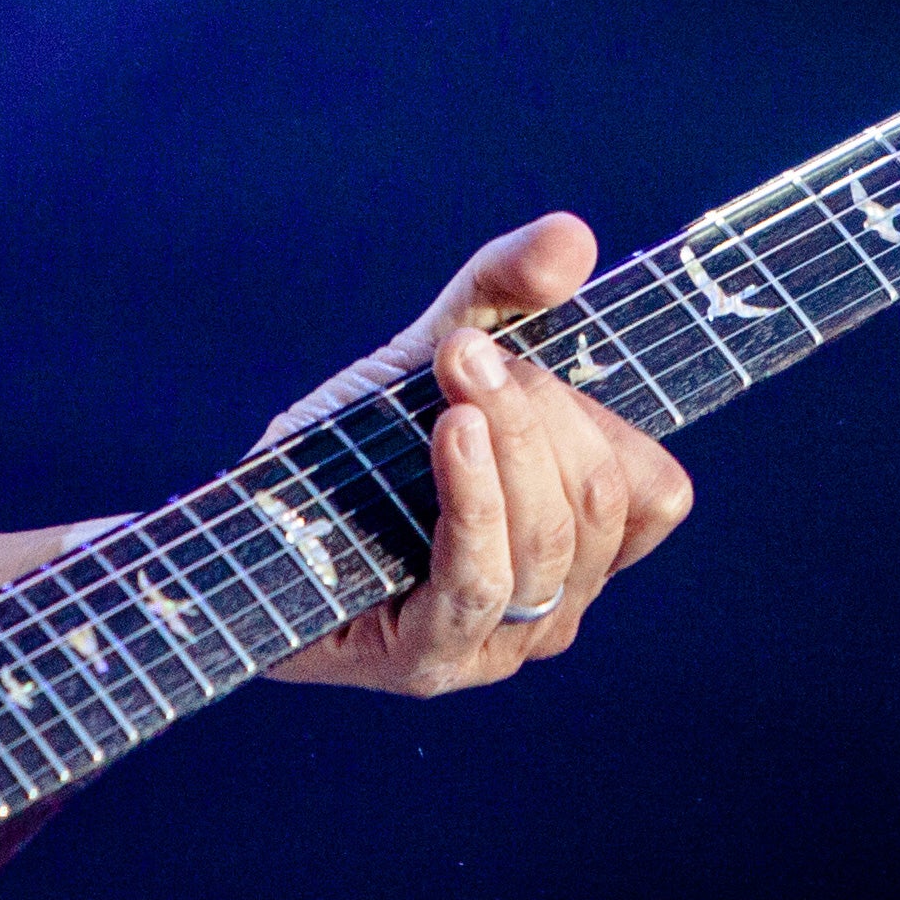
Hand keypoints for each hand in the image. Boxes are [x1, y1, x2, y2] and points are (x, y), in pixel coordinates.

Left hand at [264, 215, 691, 695]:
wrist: (247, 520)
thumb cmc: (358, 444)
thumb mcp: (438, 344)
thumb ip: (505, 289)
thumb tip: (573, 237)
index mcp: (582, 544)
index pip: (652, 491)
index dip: (602, 415)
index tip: (518, 353)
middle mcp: (555, 605)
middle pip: (596, 502)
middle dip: (537, 411)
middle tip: (466, 354)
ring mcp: (499, 644)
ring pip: (544, 540)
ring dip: (505, 439)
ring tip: (454, 374)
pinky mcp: (432, 662)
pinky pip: (479, 579)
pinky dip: (472, 498)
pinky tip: (448, 434)